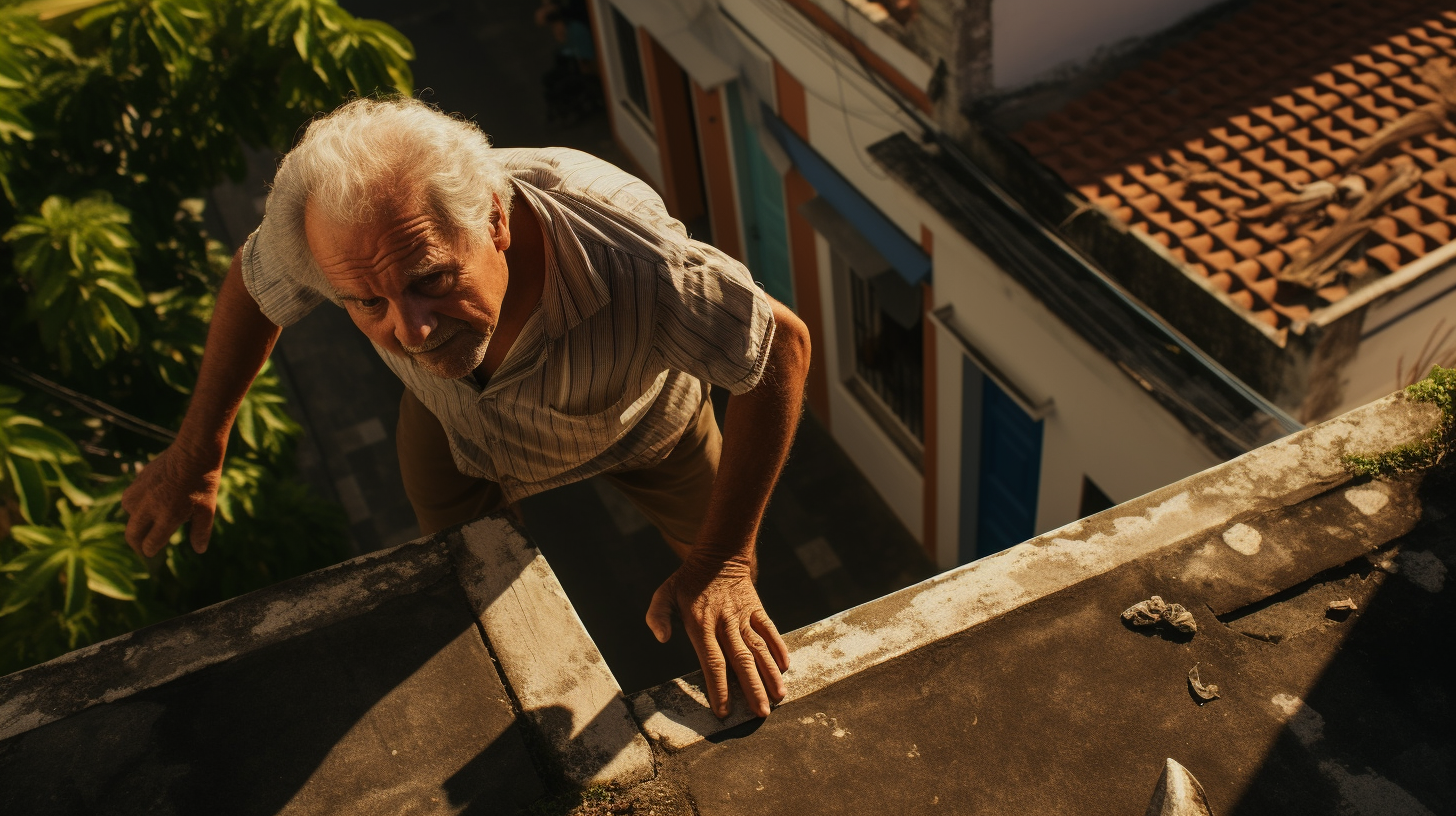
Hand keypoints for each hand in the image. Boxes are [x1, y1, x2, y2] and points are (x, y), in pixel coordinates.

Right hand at [121, 442, 223, 557]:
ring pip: (128, 515)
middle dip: (136, 545)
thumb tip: (199, 550)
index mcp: (167, 517)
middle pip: (132, 535)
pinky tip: (145, 504)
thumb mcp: (207, 509)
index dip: (150, 551)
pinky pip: (128, 499)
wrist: (194, 453)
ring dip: (135, 522)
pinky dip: (133, 506)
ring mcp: (141, 493)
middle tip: (142, 547)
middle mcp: (150, 507)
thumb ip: (201, 531)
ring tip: (146, 523)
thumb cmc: (203, 483)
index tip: (151, 552)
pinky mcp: (138, 481)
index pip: (150, 543)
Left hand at [646, 556, 789, 717]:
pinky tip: (785, 667)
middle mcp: (725, 623)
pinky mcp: (757, 609)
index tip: (725, 711)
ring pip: (759, 648)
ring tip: (779, 696)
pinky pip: (770, 630)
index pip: (712, 662)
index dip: (719, 688)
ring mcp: (743, 616)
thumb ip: (657, 616)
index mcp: (702, 624)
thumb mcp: (665, 594)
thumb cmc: (688, 581)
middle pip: (741, 661)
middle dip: (752, 689)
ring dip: (770, 674)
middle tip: (761, 713)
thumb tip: (661, 638)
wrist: (718, 555)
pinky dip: (779, 647)